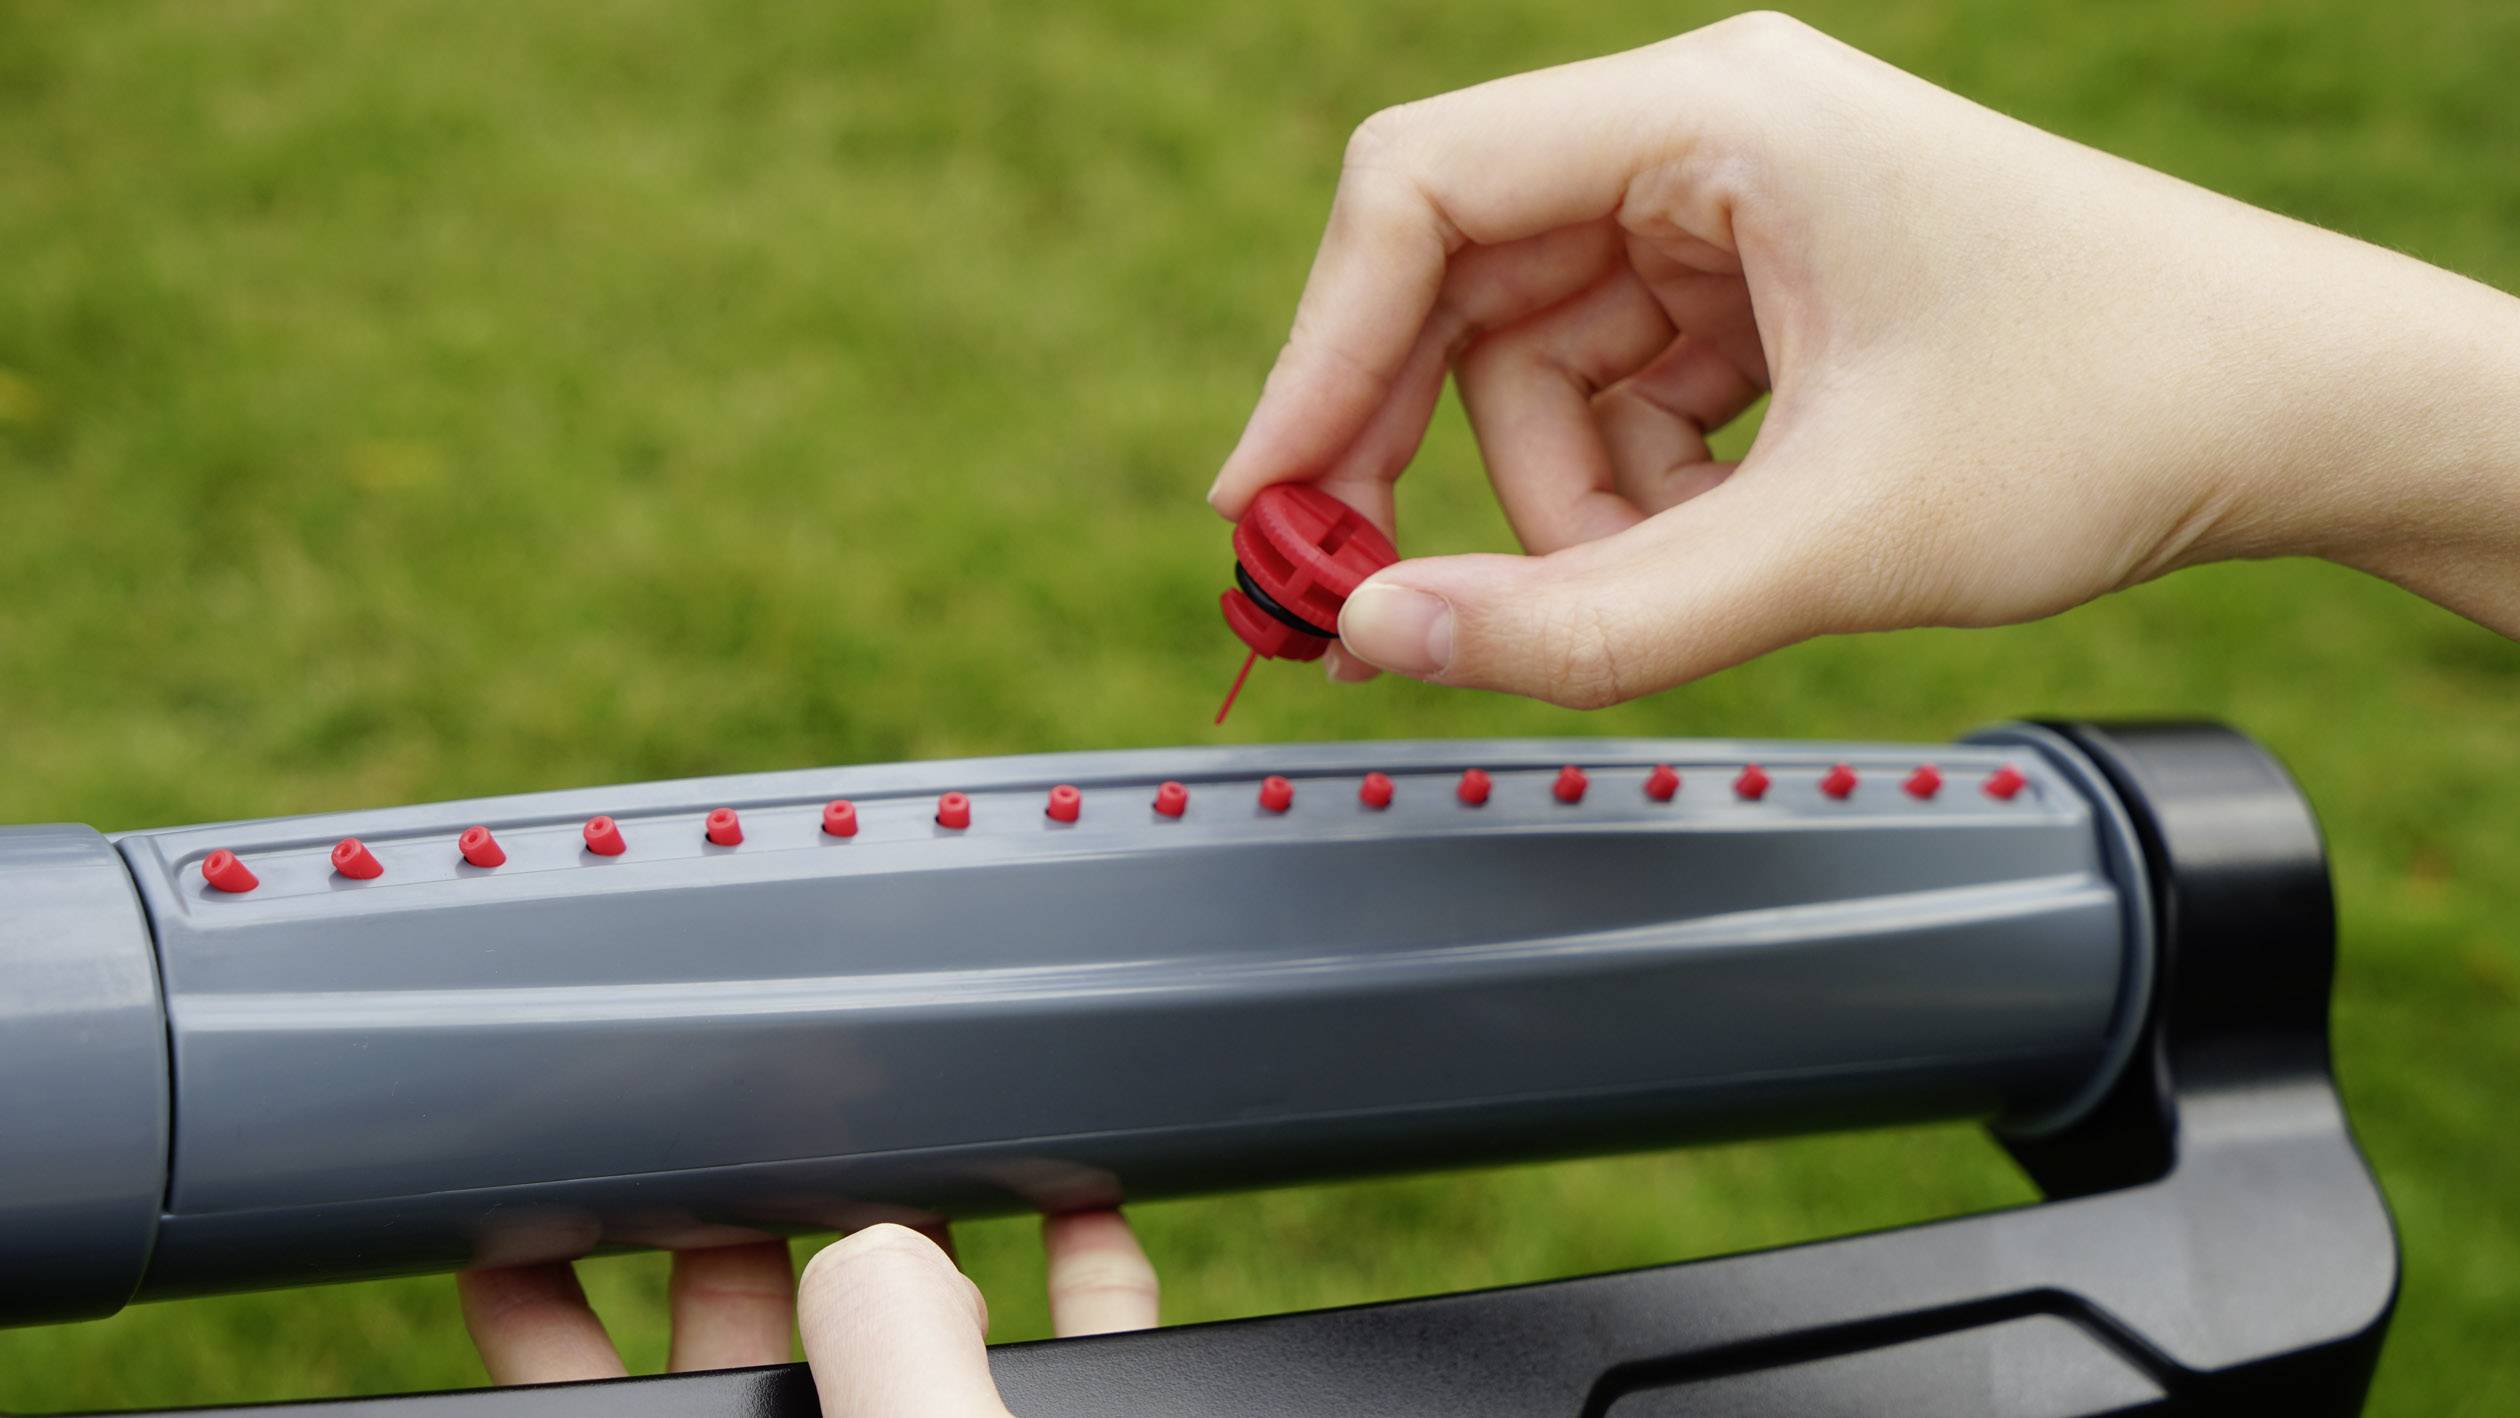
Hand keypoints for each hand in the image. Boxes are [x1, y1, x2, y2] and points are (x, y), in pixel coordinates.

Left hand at [457, 1211, 1157, 1415]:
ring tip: (930, 1149)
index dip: (548, 1311)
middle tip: (766, 1122)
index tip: (527, 1205)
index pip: (590, 1417)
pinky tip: (1086, 1235)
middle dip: (764, 1237)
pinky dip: (1076, 1303)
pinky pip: (1057, 1390)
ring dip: (931, 1254)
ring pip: (908, 1369)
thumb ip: (889, 1385)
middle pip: (745, 1368)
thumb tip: (876, 1261)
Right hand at [1209, 13, 2519, 706]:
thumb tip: (1380, 643)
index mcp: (1717, 116)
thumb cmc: (2106, 420)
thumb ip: (1594, 619)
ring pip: (1540, 367)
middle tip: (1383, 595)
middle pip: (1462, 283)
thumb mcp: (1831, 544)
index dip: (1316, 350)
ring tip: (1698, 571)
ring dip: (1574, 501)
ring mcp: (1732, 209)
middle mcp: (1705, 136)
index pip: (1425, 190)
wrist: (2292, 408)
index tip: (1263, 502)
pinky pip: (1620, 395)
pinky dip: (1639, 493)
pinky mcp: (1758, 285)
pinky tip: (1732, 536)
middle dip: (1426, 448)